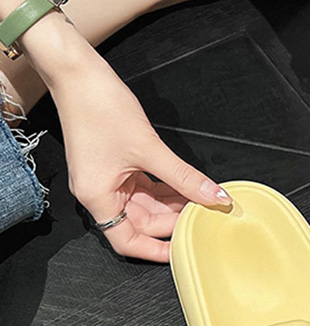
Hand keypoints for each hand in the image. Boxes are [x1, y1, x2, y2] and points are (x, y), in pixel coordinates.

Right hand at [50, 46, 230, 261]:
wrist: (78, 73)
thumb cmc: (100, 107)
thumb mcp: (149, 149)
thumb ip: (184, 178)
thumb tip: (215, 197)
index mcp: (98, 198)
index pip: (128, 242)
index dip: (157, 251)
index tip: (185, 251)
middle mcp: (101, 194)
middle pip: (142, 223)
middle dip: (174, 221)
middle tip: (206, 218)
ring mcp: (110, 180)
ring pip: (147, 205)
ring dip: (174, 205)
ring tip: (204, 203)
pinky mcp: (118, 166)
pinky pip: (146, 187)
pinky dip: (168, 189)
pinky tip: (191, 188)